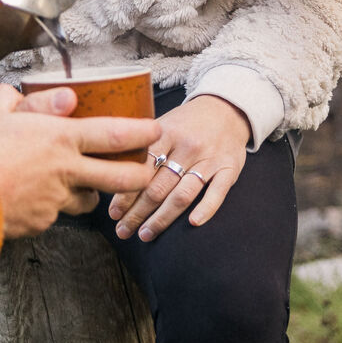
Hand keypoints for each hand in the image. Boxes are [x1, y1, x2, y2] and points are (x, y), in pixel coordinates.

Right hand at [0, 85, 161, 238]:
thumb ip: (33, 101)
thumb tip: (64, 97)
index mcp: (60, 139)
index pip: (115, 135)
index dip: (141, 133)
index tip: (156, 131)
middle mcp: (66, 172)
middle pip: (120, 179)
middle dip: (141, 176)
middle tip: (146, 172)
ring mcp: (55, 202)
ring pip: (89, 202)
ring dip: (92, 194)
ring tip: (83, 185)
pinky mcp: (40, 224)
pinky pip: (55, 215)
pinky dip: (53, 208)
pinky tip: (36, 199)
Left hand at [108, 95, 250, 241]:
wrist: (227, 108)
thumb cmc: (187, 122)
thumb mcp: (163, 124)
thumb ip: (143, 146)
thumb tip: (112, 171)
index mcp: (166, 133)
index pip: (141, 168)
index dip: (125, 193)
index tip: (113, 213)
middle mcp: (188, 146)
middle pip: (158, 187)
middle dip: (138, 213)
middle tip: (123, 230)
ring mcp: (209, 159)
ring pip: (182, 194)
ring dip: (162, 218)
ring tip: (145, 234)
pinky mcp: (229, 168)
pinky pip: (217, 192)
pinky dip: (206, 208)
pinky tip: (192, 223)